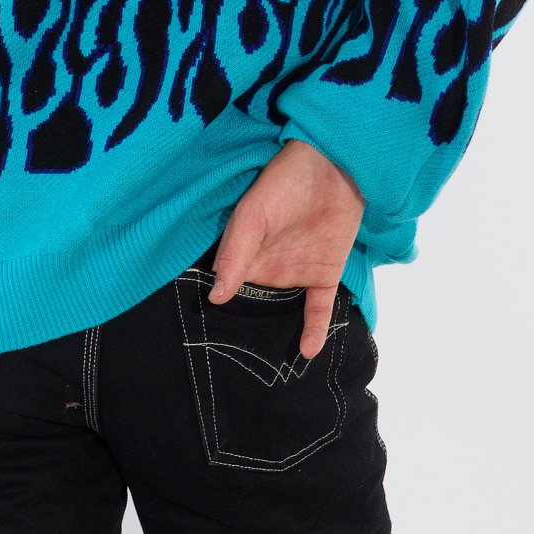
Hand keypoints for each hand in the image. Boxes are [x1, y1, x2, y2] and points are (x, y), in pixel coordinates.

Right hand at [208, 139, 365, 358]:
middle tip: (232, 366)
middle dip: (244, 331)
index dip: (213, 307)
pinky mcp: (324, 274)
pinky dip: (314, 330)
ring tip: (266, 370)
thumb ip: (235, 252)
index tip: (198, 340)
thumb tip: (216, 296)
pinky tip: (306, 352)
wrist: (335, 164)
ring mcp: (296, 271)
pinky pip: (317, 309)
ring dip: (276, 334)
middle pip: (252, 304)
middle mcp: (266, 266)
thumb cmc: (285, 181)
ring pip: (283, 311)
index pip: (223, 285)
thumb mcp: (253, 213)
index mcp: (241, 252)